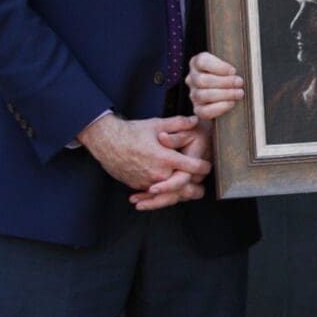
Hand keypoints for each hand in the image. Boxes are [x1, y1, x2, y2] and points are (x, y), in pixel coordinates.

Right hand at [77, 114, 210, 194]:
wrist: (108, 143)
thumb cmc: (133, 132)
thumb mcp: (157, 124)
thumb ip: (178, 123)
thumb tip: (195, 120)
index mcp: (166, 158)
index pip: (192, 168)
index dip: (203, 167)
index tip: (208, 166)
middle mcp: (159, 174)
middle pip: (184, 188)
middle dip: (195, 187)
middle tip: (202, 186)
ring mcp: (148, 182)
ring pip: (170, 195)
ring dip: (181, 194)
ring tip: (191, 193)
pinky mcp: (139, 186)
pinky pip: (155, 196)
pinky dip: (164, 195)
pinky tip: (169, 193)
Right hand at [186, 52, 243, 120]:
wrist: (227, 94)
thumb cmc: (229, 75)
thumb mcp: (227, 65)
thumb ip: (230, 63)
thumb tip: (237, 70)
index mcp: (197, 63)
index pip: (201, 61)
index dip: (218, 66)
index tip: (233, 70)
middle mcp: (192, 78)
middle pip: (202, 80)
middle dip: (224, 82)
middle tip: (239, 82)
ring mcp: (193, 94)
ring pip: (203, 95)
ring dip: (224, 94)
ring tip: (239, 93)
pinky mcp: (197, 109)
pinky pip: (204, 111)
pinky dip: (219, 107)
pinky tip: (231, 103)